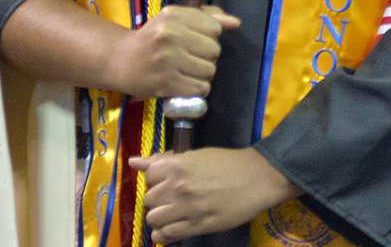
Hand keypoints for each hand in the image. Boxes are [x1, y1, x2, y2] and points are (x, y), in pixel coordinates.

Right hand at [104, 5, 239, 98]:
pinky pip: (199, 88)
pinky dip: (197, 88)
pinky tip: (186, 83)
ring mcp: (168, 60)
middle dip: (207, 56)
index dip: (209, 36)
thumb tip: (236, 23)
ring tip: (188, 70)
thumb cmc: (152, 37)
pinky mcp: (165, 83)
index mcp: (174, 15)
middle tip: (191, 57)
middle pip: (214, 50)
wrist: (120, 60)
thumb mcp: (175, 19)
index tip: (195, 40)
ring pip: (209, 70)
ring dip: (203, 74)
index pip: (214, 28)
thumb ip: (208, 17)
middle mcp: (171, 35)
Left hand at [130, 147, 298, 242]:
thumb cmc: (227, 162)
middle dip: (158, 199)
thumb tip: (134, 162)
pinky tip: (174, 227)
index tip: (167, 180)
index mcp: (178, 165)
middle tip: (173, 197)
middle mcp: (177, 187)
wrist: (257, 178)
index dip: (157, 179)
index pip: (148, 176)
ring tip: (174, 213)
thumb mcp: (196, 155)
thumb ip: (165, 160)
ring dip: (161, 216)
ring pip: (153, 219)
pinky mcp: (196, 226)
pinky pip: (166, 235)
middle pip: (149, 199)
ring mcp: (186, 208)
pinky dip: (165, 233)